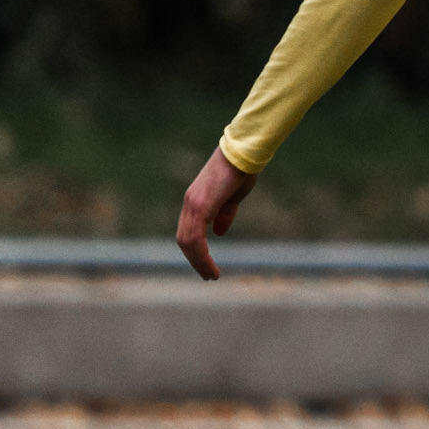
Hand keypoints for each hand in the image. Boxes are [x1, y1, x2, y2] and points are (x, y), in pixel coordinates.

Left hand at [176, 147, 256, 281]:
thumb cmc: (241, 170)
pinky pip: (195, 237)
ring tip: (211, 275)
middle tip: (208, 275)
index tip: (207, 265)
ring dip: (198, 262)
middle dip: (195, 260)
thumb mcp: (232, 198)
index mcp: (196, 201)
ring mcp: (193, 204)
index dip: (195, 251)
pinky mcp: (201, 206)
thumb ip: (224, 214)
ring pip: (188, 242)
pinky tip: (212, 266)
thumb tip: (218, 232)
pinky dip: (202, 256)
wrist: (244, 153)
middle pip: (184, 239)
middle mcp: (190, 203)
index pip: (188, 232)